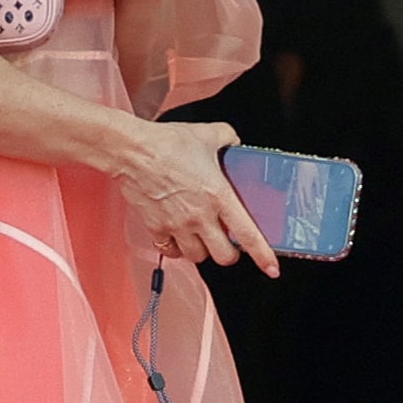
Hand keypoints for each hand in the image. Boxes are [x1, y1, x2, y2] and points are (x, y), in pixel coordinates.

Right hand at [114, 118, 276, 273]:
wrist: (131, 150)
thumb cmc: (167, 143)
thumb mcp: (208, 134)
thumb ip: (227, 138)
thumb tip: (234, 141)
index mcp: (218, 196)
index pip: (247, 235)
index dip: (263, 255)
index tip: (272, 268)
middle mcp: (200, 216)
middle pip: (223, 256)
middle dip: (229, 254)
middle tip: (228, 244)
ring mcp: (177, 225)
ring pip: (197, 257)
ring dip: (203, 252)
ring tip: (203, 238)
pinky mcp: (155, 227)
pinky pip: (170, 251)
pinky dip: (176, 249)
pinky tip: (179, 238)